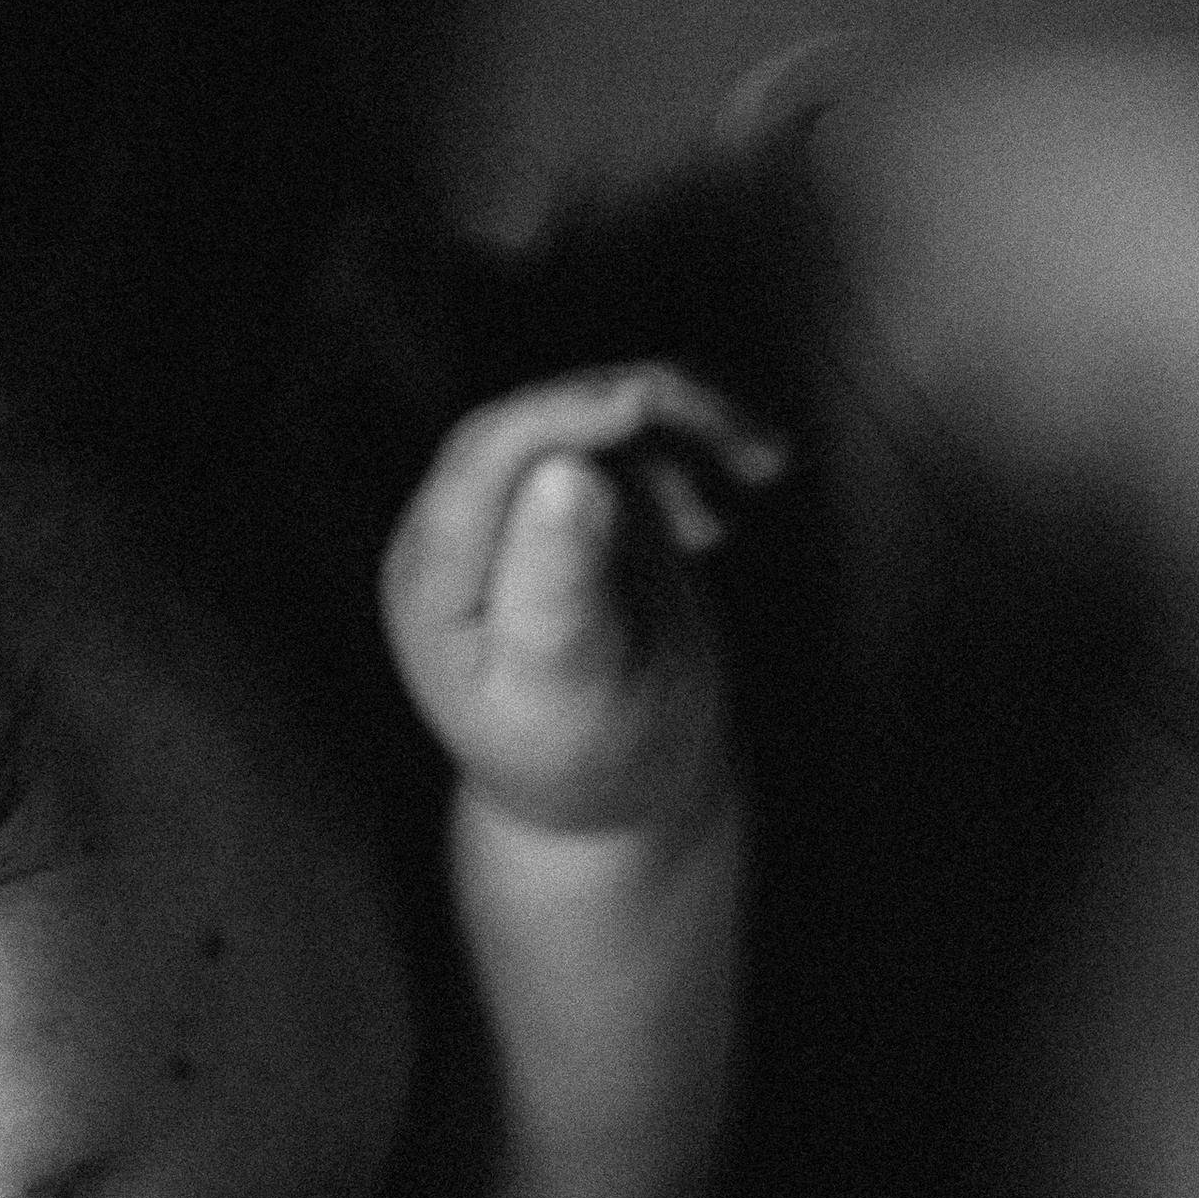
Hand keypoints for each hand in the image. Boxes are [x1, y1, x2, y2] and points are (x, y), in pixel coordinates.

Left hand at [381, 366, 784, 835]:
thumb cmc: (583, 760)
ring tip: (762, 464)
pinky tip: (726, 518)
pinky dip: (694, 447)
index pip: (485, 455)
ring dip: (686, 420)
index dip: (562, 411)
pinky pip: (634, 438)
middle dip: (648, 405)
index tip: (648, 402)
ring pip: (596, 413)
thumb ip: (559, 586)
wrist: (617, 795)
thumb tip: (564, 471)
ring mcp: (521, 509)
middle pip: (543, 416)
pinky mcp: (578, 502)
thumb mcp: (569, 688)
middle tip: (747, 444)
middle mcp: (465, 529)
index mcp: (436, 575)